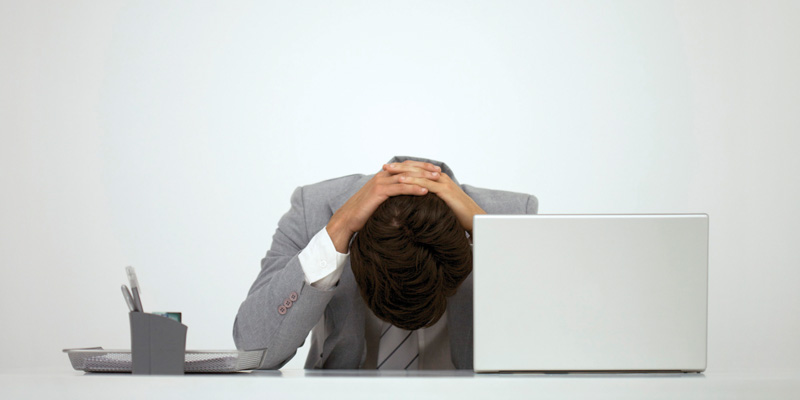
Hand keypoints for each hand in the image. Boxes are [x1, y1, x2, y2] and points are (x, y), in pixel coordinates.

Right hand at [326, 160, 442, 252]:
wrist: (348, 219)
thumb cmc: (365, 212)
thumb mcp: (381, 200)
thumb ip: (392, 195)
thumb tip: (406, 199)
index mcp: (384, 176)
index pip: (406, 166)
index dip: (421, 166)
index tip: (435, 169)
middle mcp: (382, 175)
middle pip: (408, 168)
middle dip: (425, 169)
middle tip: (439, 172)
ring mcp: (380, 182)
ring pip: (406, 176)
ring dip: (423, 176)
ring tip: (436, 179)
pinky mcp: (379, 191)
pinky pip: (400, 188)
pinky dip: (413, 188)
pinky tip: (425, 191)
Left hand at [384, 164, 485, 232]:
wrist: (474, 218)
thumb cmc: (457, 214)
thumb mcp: (440, 205)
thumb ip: (429, 201)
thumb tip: (415, 205)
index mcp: (438, 179)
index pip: (418, 169)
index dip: (403, 168)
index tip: (389, 169)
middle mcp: (440, 177)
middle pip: (417, 168)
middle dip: (400, 166)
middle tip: (385, 166)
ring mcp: (442, 182)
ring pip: (419, 173)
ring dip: (402, 171)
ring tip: (388, 170)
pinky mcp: (444, 190)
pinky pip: (425, 183)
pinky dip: (412, 181)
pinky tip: (400, 181)